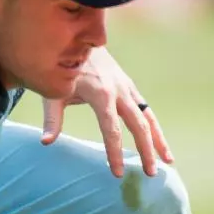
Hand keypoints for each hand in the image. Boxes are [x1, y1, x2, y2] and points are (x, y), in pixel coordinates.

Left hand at [41, 47, 173, 177]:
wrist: (78, 39)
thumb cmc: (62, 69)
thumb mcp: (53, 92)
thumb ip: (52, 118)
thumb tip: (46, 142)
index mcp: (100, 94)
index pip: (111, 129)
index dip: (114, 152)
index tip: (117, 173)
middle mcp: (119, 91)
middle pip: (138, 125)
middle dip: (145, 150)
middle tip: (150, 174)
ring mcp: (127, 88)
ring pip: (149, 118)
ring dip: (159, 140)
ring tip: (168, 163)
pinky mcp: (130, 88)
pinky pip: (146, 111)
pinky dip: (155, 128)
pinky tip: (160, 145)